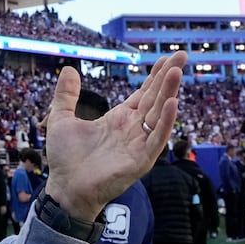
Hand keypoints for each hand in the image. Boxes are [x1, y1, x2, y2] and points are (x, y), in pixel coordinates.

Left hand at [40, 51, 186, 220]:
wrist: (64, 188)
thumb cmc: (65, 159)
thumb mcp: (62, 119)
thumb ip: (66, 95)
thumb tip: (70, 69)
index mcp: (119, 119)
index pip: (143, 93)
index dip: (155, 75)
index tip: (166, 57)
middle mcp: (132, 130)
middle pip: (155, 99)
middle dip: (168, 77)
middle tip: (182, 55)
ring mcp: (138, 145)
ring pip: (159, 115)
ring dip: (169, 93)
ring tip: (176, 72)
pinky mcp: (140, 161)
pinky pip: (156, 139)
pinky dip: (166, 123)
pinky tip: (173, 104)